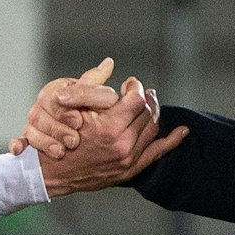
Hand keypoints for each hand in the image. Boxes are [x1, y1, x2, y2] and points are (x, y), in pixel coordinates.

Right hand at [10, 58, 120, 158]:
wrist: (76, 128)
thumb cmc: (85, 106)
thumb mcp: (91, 94)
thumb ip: (96, 84)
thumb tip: (109, 63)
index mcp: (55, 90)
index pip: (55, 96)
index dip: (65, 111)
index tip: (79, 120)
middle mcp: (41, 105)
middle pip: (41, 114)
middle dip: (58, 129)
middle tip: (74, 140)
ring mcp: (34, 122)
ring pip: (32, 129)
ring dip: (45, 141)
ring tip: (61, 152)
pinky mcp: (28, 138)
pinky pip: (19, 140)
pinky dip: (17, 144)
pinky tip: (17, 150)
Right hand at [39, 76, 189, 195]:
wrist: (51, 172)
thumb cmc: (58, 136)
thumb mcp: (70, 107)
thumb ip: (91, 85)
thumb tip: (109, 63)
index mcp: (109, 127)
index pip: (136, 99)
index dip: (135, 87)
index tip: (129, 83)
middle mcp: (123, 145)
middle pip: (147, 113)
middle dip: (145, 99)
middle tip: (139, 91)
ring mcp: (128, 160)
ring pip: (152, 130)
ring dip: (153, 114)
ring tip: (148, 104)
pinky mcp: (129, 171)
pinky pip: (157, 154)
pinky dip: (172, 141)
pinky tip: (182, 132)